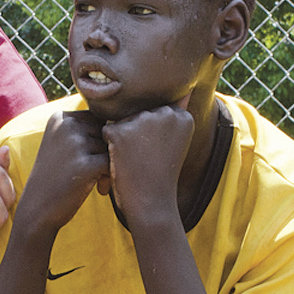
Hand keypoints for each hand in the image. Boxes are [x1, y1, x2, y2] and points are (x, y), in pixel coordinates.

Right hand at [14, 110, 111, 239]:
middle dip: (105, 152)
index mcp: (60, 117)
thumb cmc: (55, 178)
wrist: (37, 209)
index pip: (97, 118)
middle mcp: (66, 125)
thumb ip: (84, 130)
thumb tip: (124, 122)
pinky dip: (110, 177)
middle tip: (97, 174)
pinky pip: (112, 163)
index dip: (99, 139)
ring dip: (109, 166)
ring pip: (111, 147)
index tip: (92, 158)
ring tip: (97, 183)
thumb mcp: (62, 145)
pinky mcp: (85, 164)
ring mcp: (75, 144)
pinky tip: (100, 190)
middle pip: (105, 131)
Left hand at [102, 99, 197, 232]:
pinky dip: (110, 148)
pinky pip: (107, 131)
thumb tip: (186, 90)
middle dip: (137, 136)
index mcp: (181, 115)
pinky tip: (123, 161)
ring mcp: (142, 121)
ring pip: (122, 122)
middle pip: (138, 114)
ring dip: (123, 141)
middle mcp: (165, 113)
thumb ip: (175, 115)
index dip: (152, 136)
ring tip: (137, 161)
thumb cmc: (161, 174)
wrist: (151, 203)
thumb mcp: (175, 141)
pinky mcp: (120, 131)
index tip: (161, 154)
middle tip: (148, 160)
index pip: (155, 113)